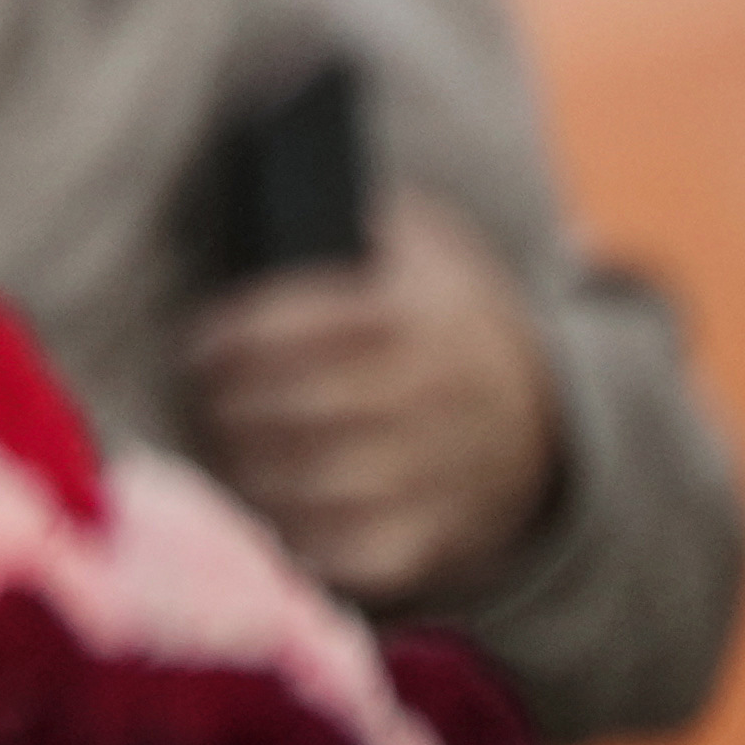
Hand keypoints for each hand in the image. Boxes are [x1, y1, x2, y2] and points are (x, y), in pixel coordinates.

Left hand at [183, 183, 564, 602]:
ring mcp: (438, 476)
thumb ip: (359, 221)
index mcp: (422, 318)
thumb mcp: (424, 246)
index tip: (201, 343)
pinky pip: (350, 554)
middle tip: (202, 399)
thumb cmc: (444, 317)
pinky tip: (261, 512)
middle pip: (300, 410)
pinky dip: (295, 539)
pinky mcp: (432, 541)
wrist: (543, 416)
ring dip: (249, 471)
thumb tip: (276, 189)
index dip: (240, 337)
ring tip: (217, 452)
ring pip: (316, 486)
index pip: (306, 327)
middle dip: (233, 405)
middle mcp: (435, 398)